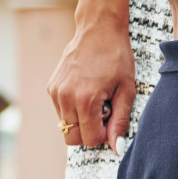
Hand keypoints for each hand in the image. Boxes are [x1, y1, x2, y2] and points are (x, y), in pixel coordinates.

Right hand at [48, 12, 134, 148]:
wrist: (98, 30)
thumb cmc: (117, 58)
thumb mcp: (126, 90)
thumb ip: (120, 121)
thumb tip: (117, 148)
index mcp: (85, 100)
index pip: (89, 139)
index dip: (104, 135)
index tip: (113, 118)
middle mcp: (65, 98)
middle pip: (72, 138)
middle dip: (90, 132)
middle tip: (105, 111)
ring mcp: (55, 92)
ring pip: (64, 125)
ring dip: (81, 120)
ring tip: (97, 99)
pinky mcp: (51, 87)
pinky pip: (61, 111)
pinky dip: (73, 109)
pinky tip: (87, 91)